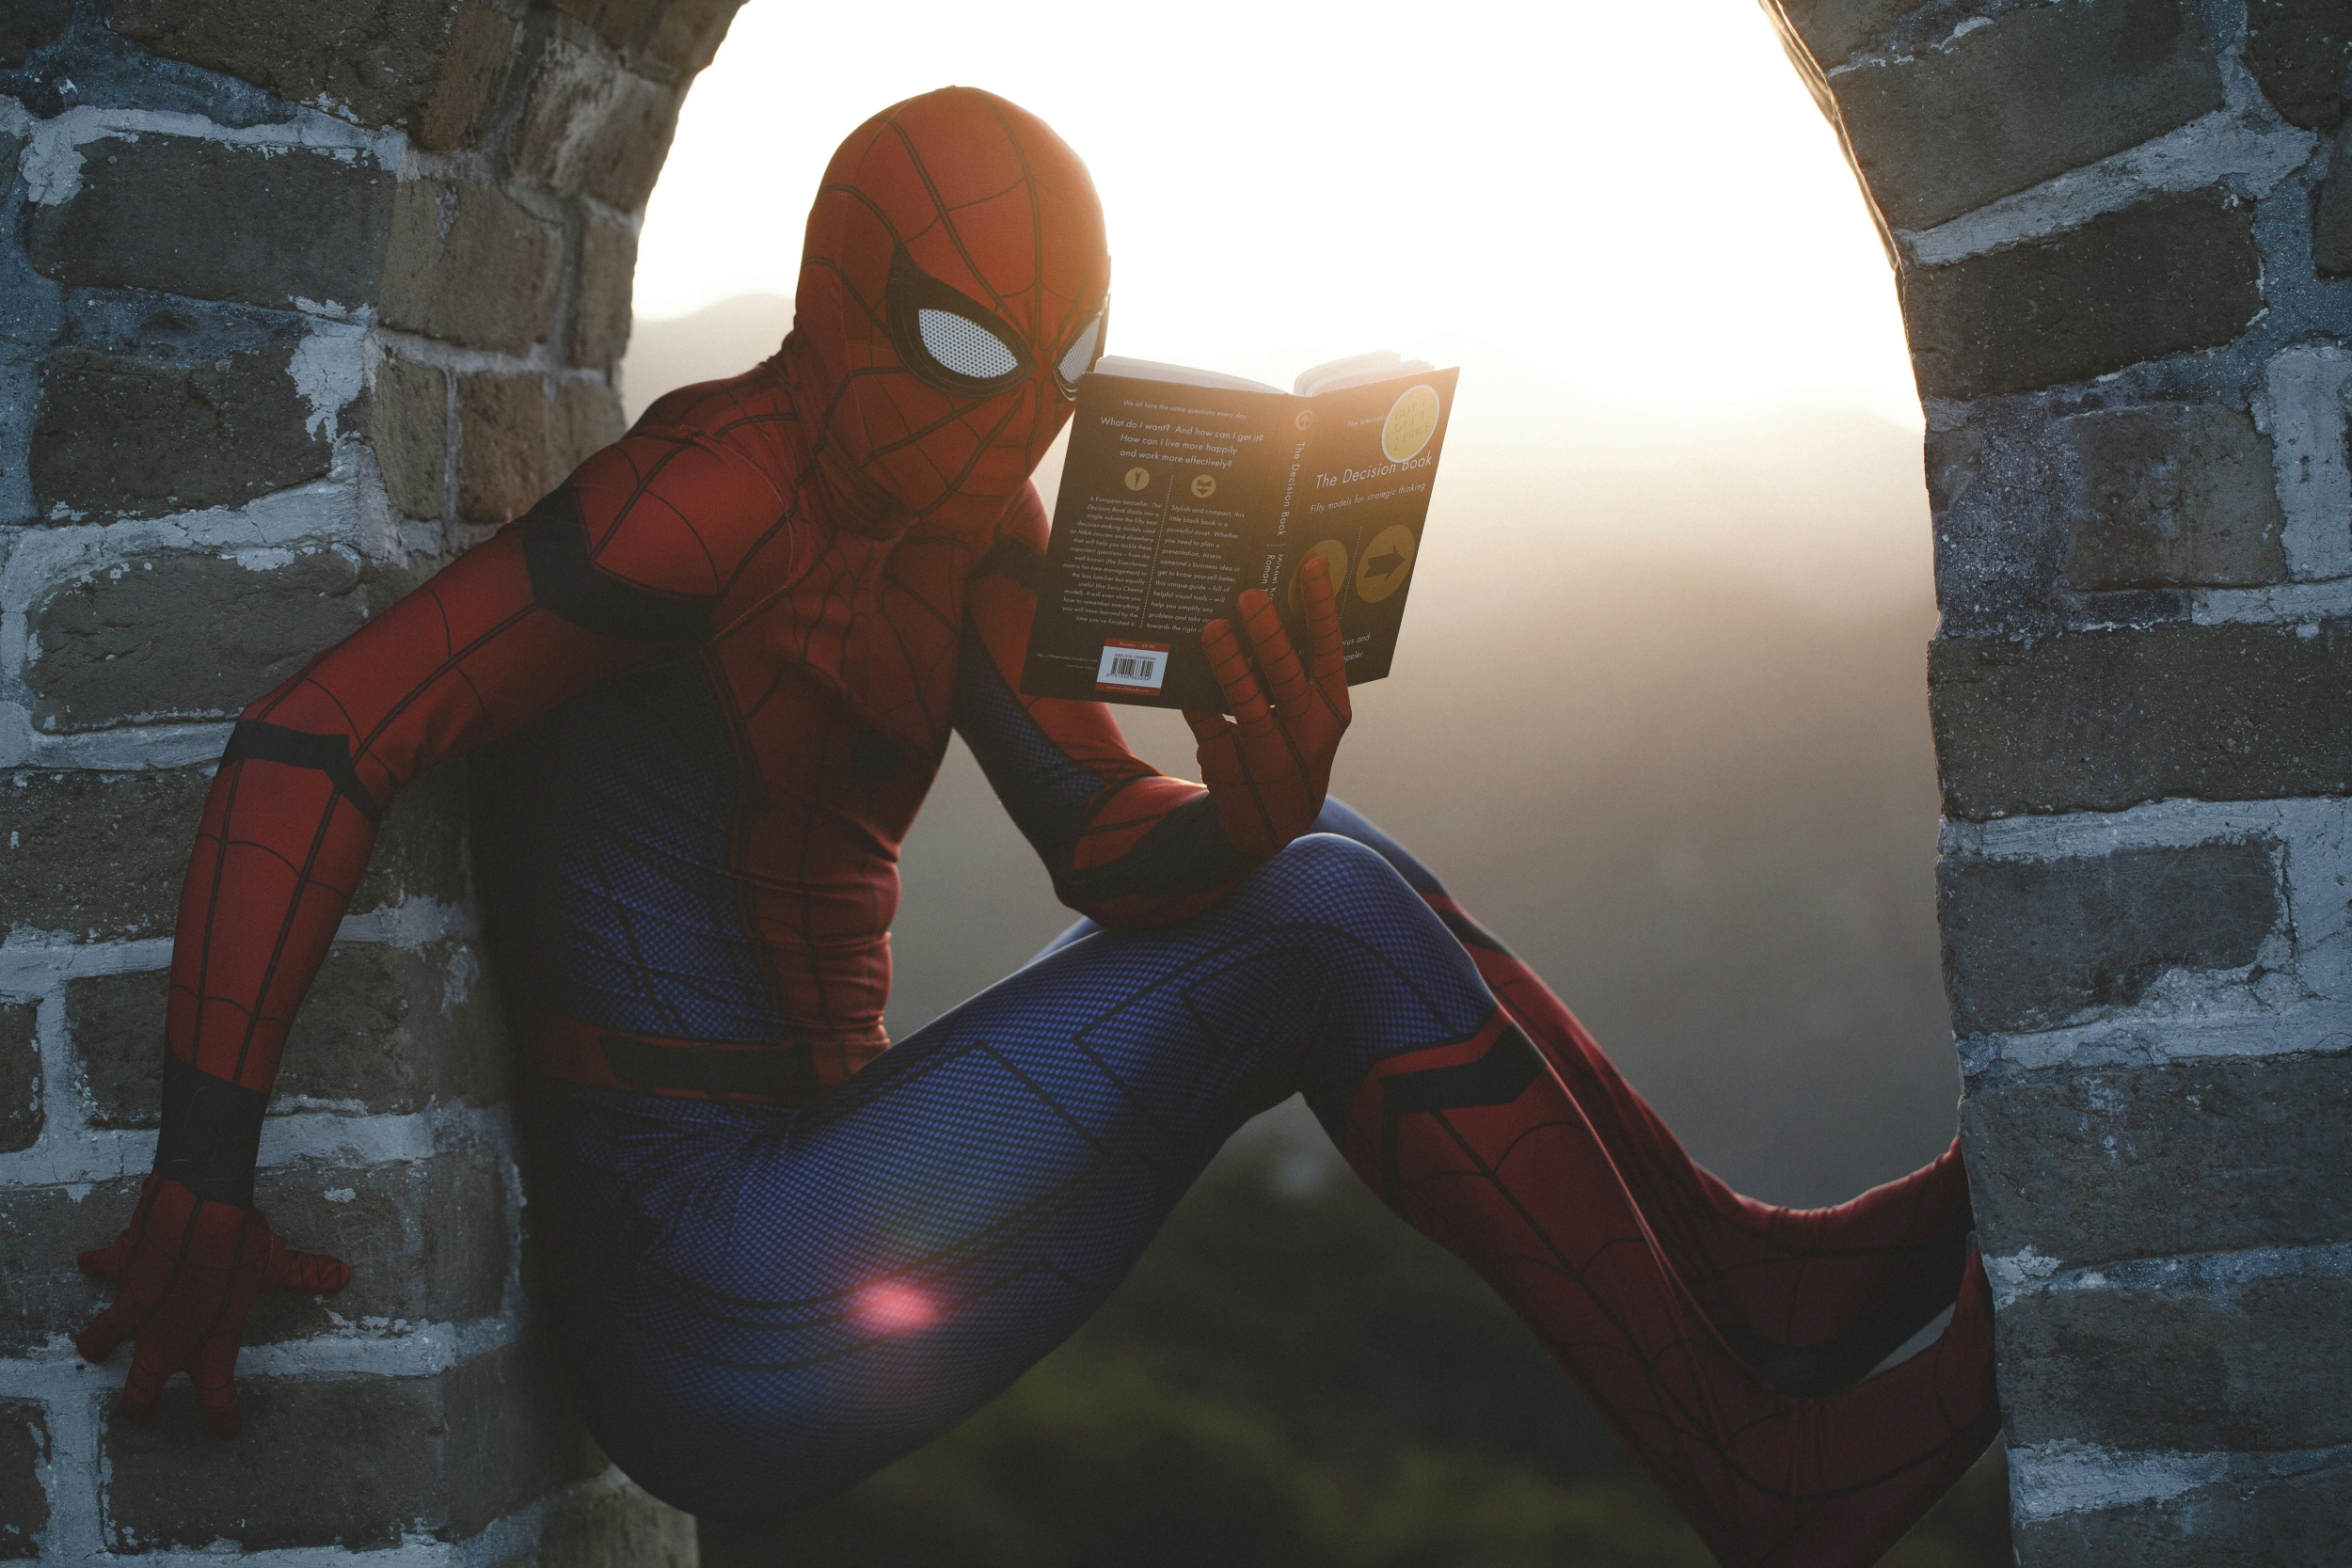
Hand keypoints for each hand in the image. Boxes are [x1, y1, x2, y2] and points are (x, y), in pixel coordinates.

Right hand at [76, 1174, 350, 1436]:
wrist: (201, 1210)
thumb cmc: (242, 1244)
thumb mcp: (278, 1264)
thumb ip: (306, 1277)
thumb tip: (342, 1277)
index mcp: (211, 1337)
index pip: (217, 1390)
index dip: (221, 1413)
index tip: (225, 1431)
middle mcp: (171, 1330)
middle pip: (146, 1382)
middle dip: (139, 1403)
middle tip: (137, 1415)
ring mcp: (140, 1302)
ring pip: (107, 1334)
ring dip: (98, 1340)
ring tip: (91, 1348)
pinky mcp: (123, 1268)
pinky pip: (104, 1266)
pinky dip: (98, 1262)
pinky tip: (88, 1260)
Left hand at [1184, 550, 1350, 856]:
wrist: (1273, 821)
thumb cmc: (1294, 744)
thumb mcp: (1313, 715)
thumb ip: (1301, 671)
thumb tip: (1268, 608)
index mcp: (1332, 708)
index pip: (1329, 650)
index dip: (1322, 606)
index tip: (1311, 565)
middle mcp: (1306, 731)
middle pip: (1286, 675)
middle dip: (1268, 634)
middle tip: (1249, 597)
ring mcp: (1267, 751)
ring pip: (1246, 700)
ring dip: (1227, 661)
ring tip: (1213, 628)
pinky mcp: (1228, 763)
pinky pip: (1207, 721)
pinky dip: (1196, 692)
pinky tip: (1184, 663)